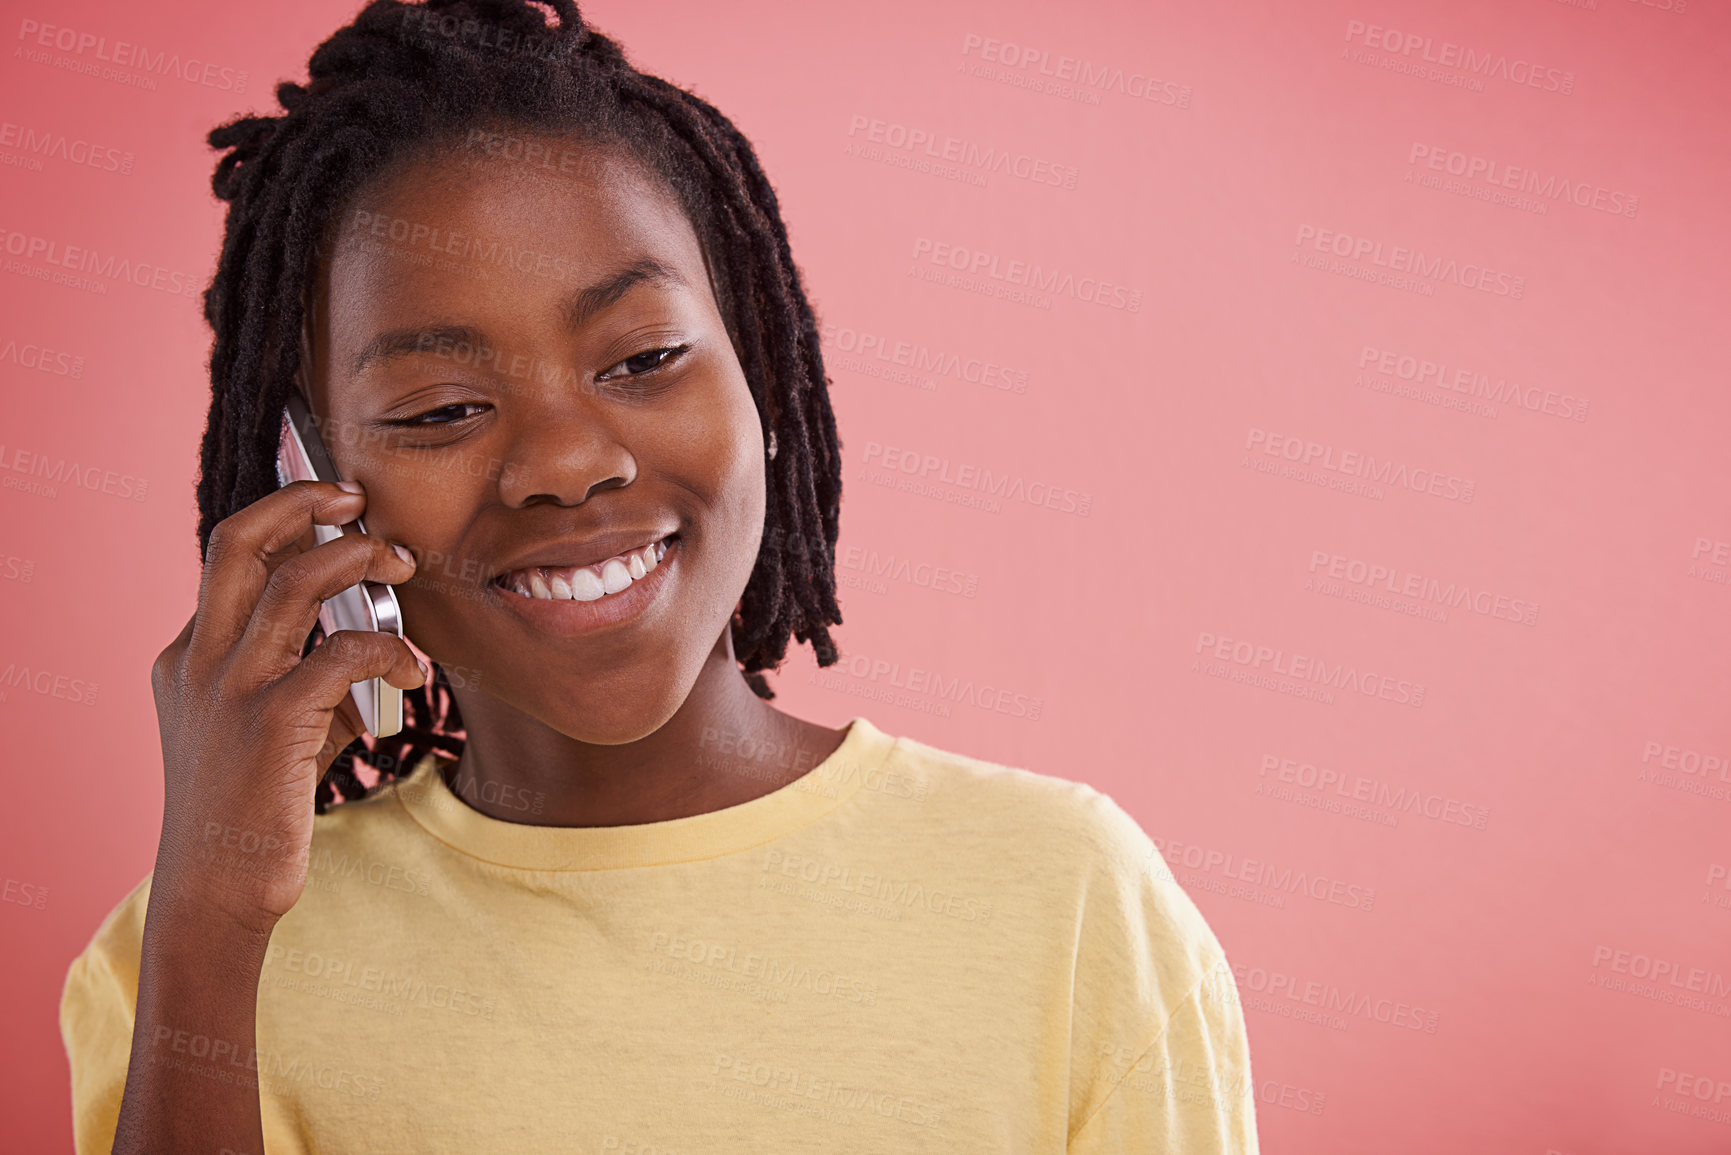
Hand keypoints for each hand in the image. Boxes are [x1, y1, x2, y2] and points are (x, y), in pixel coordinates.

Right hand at [149, 479, 424, 931]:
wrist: (218, 891)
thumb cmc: (254, 809)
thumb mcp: (266, 729)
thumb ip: (303, 678)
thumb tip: (370, 642)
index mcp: (188, 655)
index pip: (229, 557)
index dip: (284, 518)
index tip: (336, 507)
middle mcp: (199, 660)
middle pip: (238, 541)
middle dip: (303, 502)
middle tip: (360, 501)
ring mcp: (230, 689)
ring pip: (294, 582)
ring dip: (357, 561)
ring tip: (401, 564)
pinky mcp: (271, 723)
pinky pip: (342, 654)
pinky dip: (388, 649)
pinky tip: (413, 667)